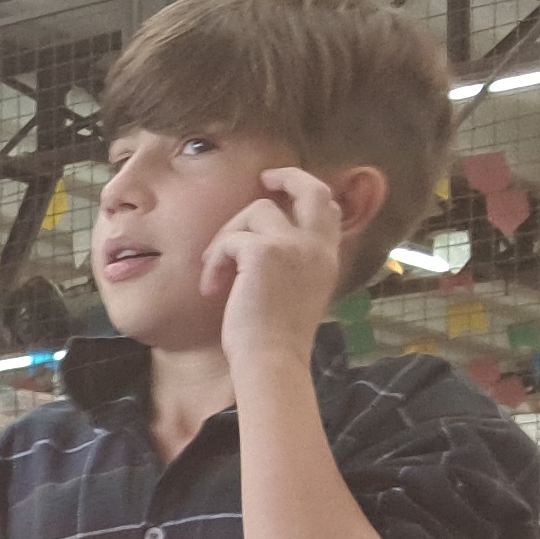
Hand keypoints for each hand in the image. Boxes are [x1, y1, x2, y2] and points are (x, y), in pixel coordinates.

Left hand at [199, 167, 349, 360]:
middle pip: (311, 189)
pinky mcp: (264, 252)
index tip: (280, 188)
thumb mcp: (295, 295)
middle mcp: (317, 247)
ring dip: (227, 238)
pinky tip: (212, 289)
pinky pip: (229, 239)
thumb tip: (258, 245)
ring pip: (255, 210)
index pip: (327, 208)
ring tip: (217, 275)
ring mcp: (294, 246)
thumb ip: (291, 266)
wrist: (272, 362)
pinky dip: (214, 262)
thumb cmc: (275, 342)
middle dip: (287, 176)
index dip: (305, 191)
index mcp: (326, 259)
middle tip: (263, 177)